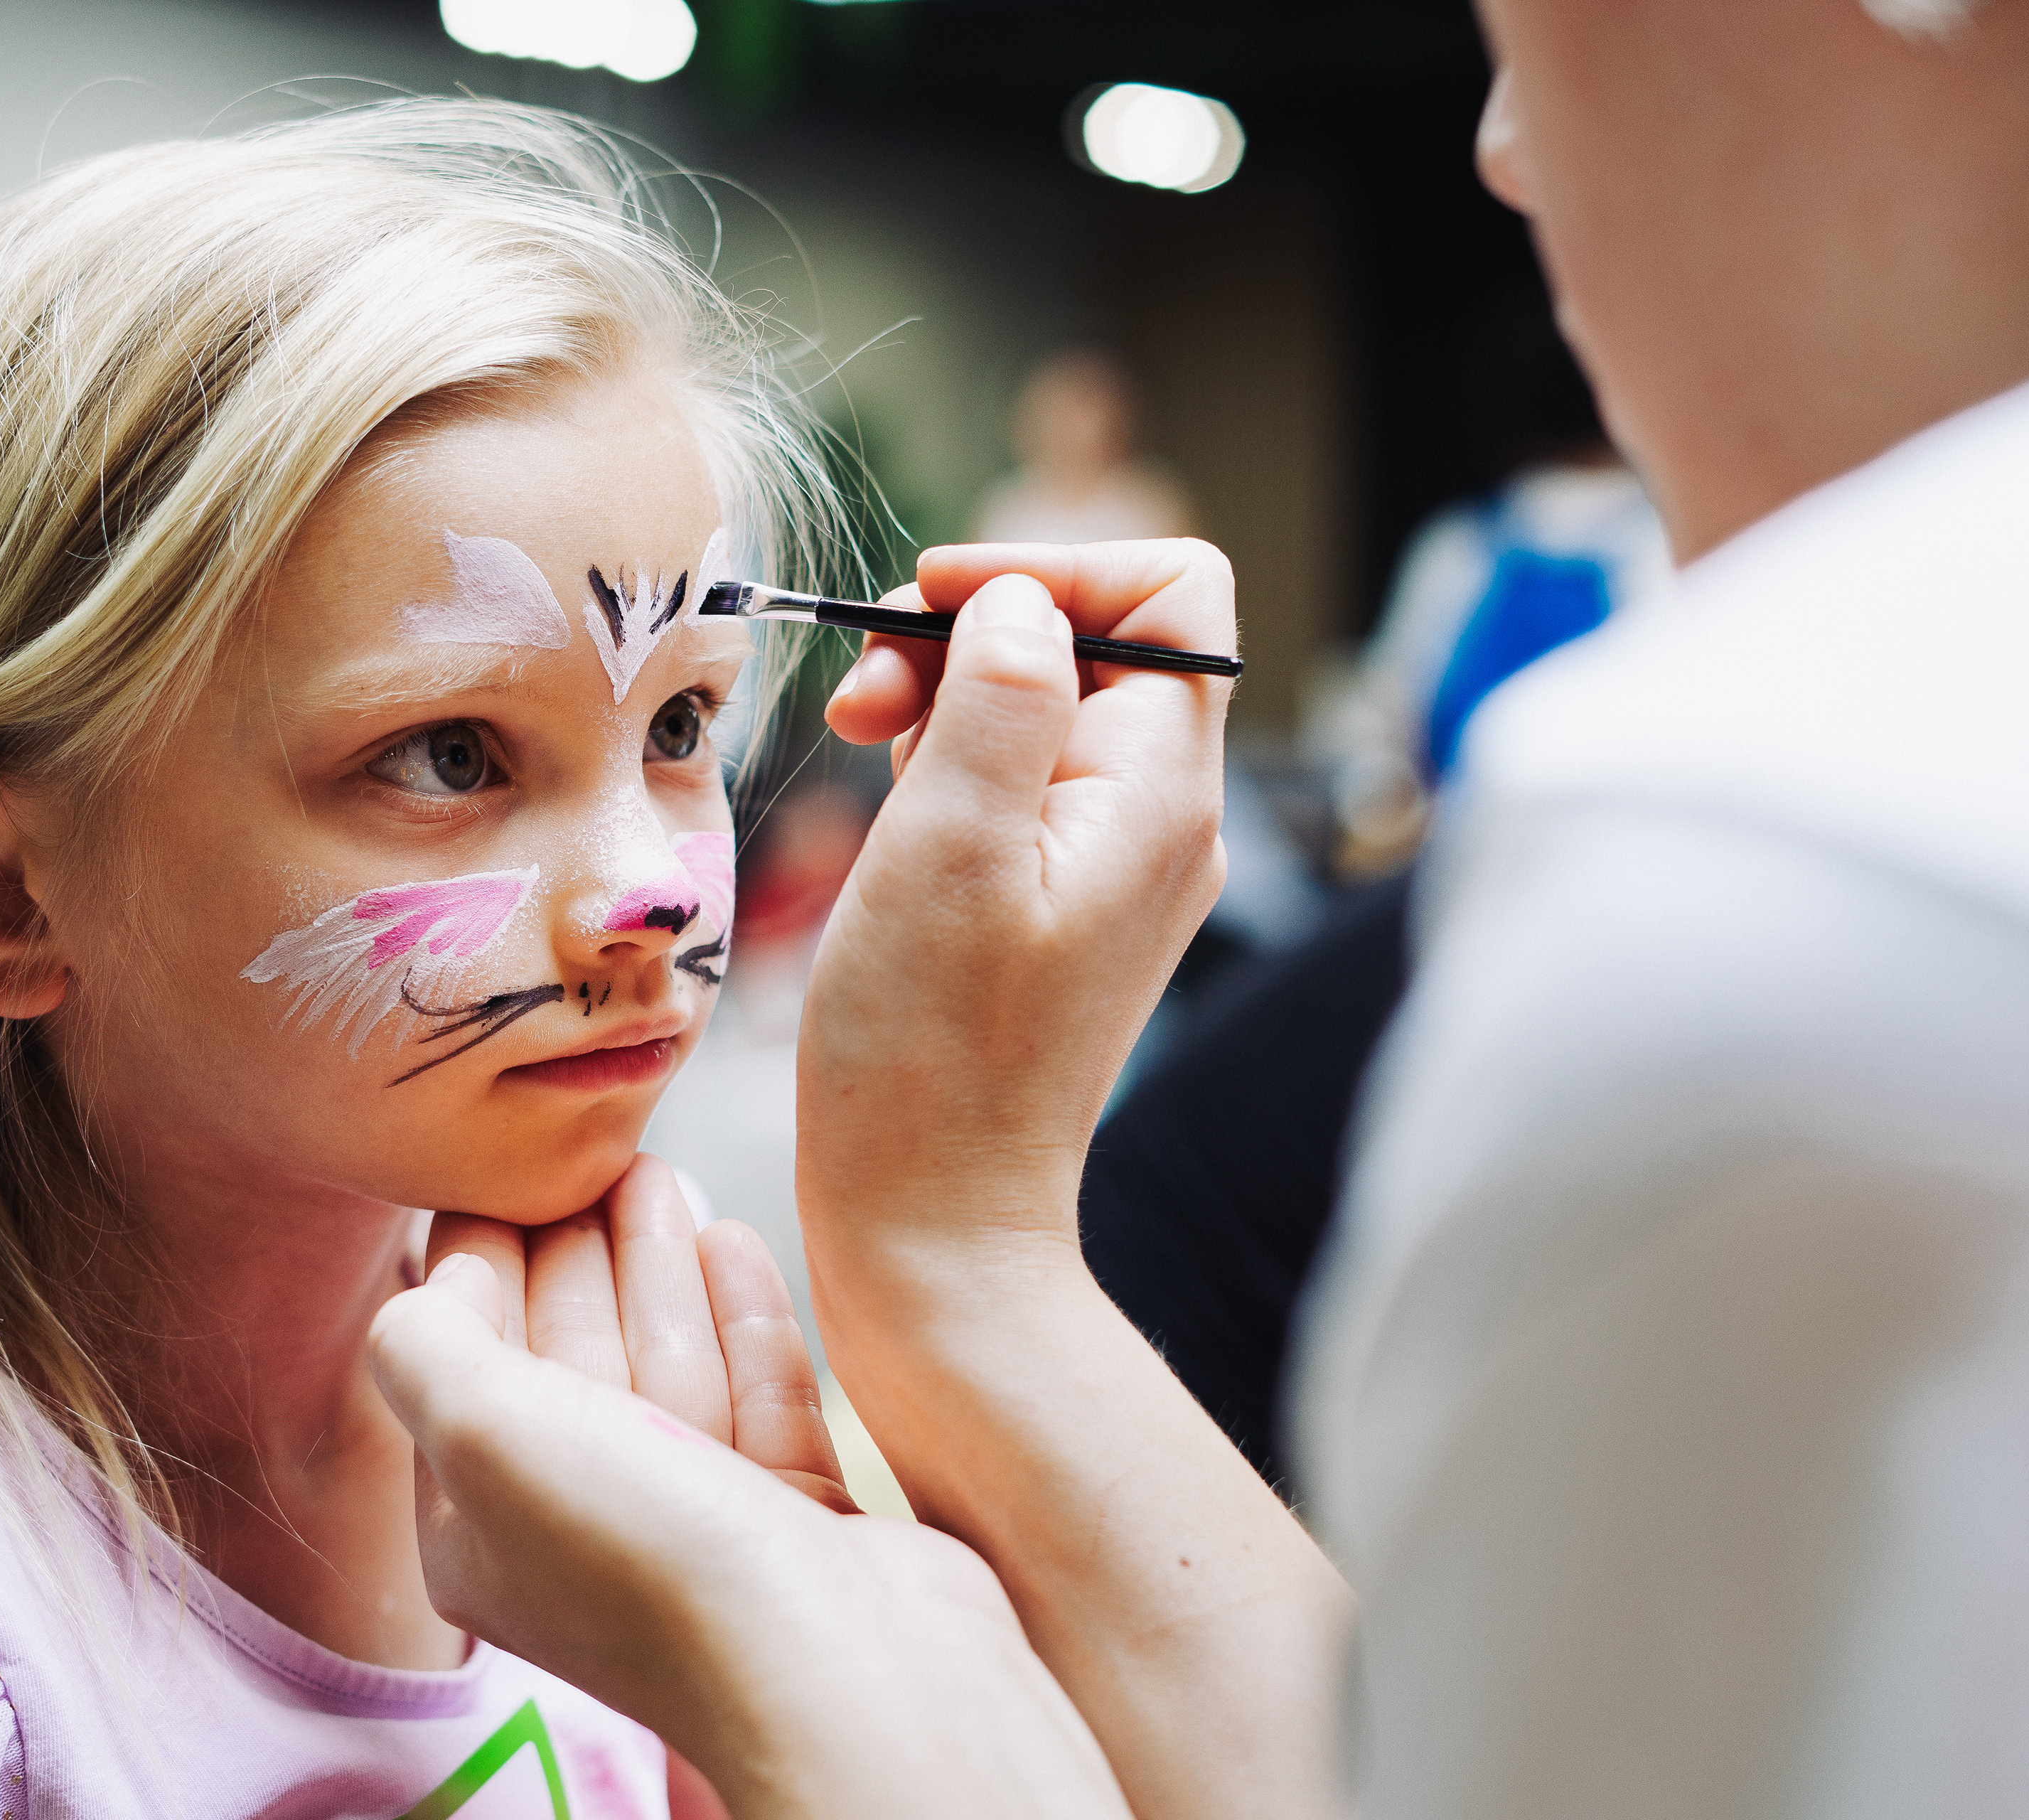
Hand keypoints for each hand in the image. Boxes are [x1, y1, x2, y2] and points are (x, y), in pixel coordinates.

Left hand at [422, 1153, 855, 1511]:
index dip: (484, 1258)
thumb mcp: (480, 1430)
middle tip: (597, 1153)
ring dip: (661, 1266)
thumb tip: (438, 1280)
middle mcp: (581, 1531)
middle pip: (570, 1355)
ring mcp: (693, 1523)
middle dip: (580, 1249)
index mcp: (482, 1532)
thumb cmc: (645, 1552)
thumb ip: (424, 1340)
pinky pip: (759, 1392)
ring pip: (668, 1365)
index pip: (468, 1369)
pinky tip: (732, 1239)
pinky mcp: (793, 1514)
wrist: (839, 1666)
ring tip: (661, 1172)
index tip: (509, 1167)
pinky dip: (743, 1316)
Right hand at [800, 544, 1350, 1819]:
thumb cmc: (926, 1054)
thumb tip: (1020, 601)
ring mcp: (1113, 868)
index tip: (929, 607)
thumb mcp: (949, 844)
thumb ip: (997, 693)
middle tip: (865, 694)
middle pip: (1099, 640)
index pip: (1170, 590)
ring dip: (947, 694)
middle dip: (975, 629)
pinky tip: (886, 802)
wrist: (930, 1227)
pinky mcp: (1060, 911)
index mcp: (1159, 790)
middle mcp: (1161, 820)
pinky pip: (1021, 784)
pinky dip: (948, 763)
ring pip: (1047, 709)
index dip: (1050, 567)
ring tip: (858, 740)